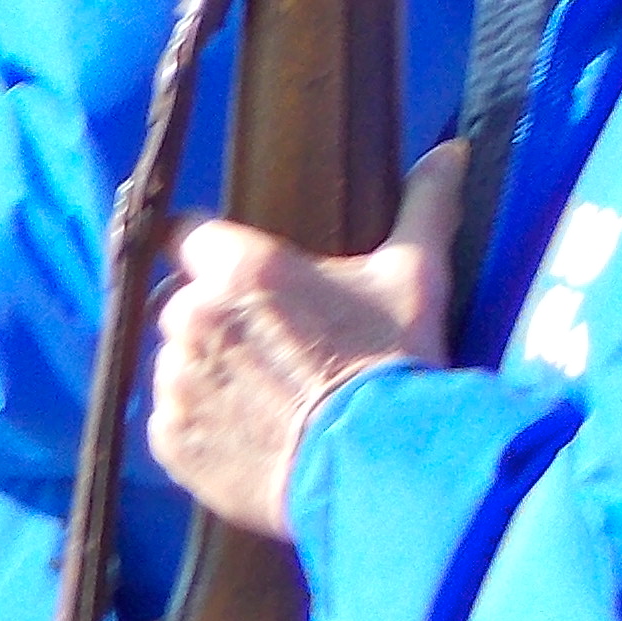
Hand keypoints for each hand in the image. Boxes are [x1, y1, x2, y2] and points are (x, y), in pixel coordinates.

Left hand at [144, 143, 466, 539]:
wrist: (378, 469)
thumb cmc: (394, 363)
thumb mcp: (416, 277)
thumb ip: (424, 205)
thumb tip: (451, 152)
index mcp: (239, 267)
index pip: (185, 234)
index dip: (209, 252)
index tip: (236, 276)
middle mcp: (194, 316)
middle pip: (181, 303)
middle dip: (215, 319)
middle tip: (269, 349)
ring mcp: (177, 382)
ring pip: (176, 364)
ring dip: (206, 374)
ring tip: (264, 400)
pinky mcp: (170, 441)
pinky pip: (170, 423)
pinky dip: (200, 428)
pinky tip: (247, 436)